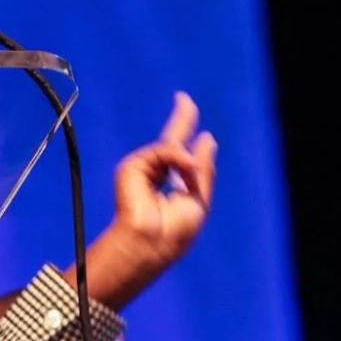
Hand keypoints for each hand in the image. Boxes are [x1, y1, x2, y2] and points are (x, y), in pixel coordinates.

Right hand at [78, 92, 216, 309]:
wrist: (152, 243)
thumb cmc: (176, 231)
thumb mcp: (199, 197)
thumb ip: (203, 168)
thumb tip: (208, 137)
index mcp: (172, 183)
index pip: (180, 154)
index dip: (186, 133)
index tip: (191, 113)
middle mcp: (155, 173)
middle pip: (171, 141)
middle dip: (181, 119)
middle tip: (184, 97)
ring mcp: (142, 169)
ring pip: (171, 148)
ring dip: (187, 163)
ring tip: (190, 182)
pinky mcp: (132, 167)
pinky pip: (163, 151)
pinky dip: (178, 159)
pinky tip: (185, 172)